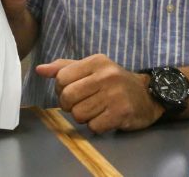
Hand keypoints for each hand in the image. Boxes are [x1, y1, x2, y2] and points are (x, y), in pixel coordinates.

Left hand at [36, 54, 162, 132]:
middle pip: (68, 97)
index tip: (72, 92)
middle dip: (70, 105)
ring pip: (79, 114)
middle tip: (82, 104)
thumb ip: (64, 68)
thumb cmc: (113, 82)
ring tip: (96, 110)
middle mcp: (106, 76)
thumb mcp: (91, 68)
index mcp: (96, 61)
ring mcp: (114, 95)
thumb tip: (39, 70)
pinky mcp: (121, 113)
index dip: (61, 89)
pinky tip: (105, 118)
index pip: (62, 78)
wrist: (148, 95)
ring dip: (84, 117)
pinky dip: (96, 126)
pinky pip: (94, 126)